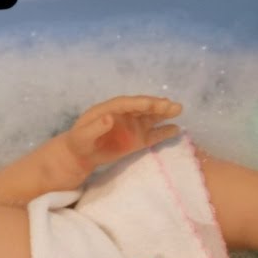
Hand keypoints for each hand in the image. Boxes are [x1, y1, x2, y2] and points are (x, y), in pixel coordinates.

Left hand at [63, 95, 182, 175]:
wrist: (80, 154)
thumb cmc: (79, 141)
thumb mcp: (83, 135)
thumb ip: (96, 127)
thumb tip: (109, 118)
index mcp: (110, 109)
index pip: (127, 103)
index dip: (140, 103)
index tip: (152, 104)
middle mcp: (125, 114)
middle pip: (142, 108)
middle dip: (157, 106)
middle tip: (172, 106)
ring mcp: (132, 126)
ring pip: (150, 118)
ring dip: (164, 114)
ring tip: (178, 110)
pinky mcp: (137, 140)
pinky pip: (153, 135)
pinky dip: (164, 132)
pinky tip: (176, 130)